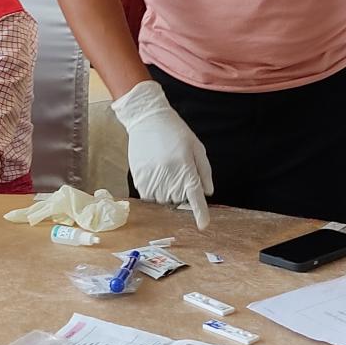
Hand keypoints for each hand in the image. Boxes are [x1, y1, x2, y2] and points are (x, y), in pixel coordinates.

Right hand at [112, 80, 213, 228]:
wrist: (147, 119)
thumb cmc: (175, 132)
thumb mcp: (196, 147)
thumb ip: (204, 171)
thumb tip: (207, 192)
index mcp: (185, 167)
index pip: (195, 196)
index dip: (200, 212)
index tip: (203, 225)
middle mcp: (169, 175)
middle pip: (177, 200)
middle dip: (181, 193)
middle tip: (178, 173)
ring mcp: (152, 177)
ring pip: (162, 200)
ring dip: (166, 194)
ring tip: (166, 173)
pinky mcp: (138, 177)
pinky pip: (148, 196)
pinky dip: (153, 192)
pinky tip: (155, 175)